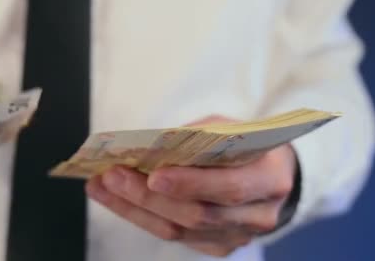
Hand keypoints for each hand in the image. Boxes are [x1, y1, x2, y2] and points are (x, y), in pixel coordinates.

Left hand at [86, 116, 296, 256]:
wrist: (273, 175)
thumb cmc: (245, 144)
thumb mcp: (229, 128)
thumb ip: (196, 138)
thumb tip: (149, 148)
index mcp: (269, 179)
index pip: (229, 187)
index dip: (190, 183)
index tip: (153, 174)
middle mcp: (257, 216)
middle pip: (197, 214)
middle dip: (149, 196)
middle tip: (112, 176)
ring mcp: (237, 236)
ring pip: (179, 230)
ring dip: (135, 208)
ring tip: (102, 186)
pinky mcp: (217, 246)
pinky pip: (175, 236)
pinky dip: (141, 217)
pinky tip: (116, 199)